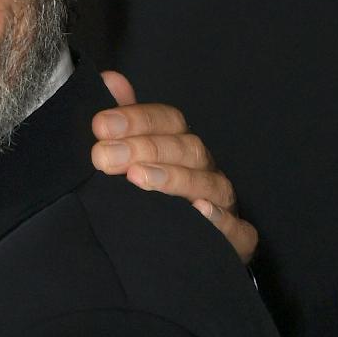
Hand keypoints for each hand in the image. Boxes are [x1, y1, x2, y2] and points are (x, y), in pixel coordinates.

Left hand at [90, 70, 257, 262]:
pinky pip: (237, 230)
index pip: (167, 121)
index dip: (135, 119)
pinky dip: (221, 220)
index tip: (100, 126)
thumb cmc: (149, 198)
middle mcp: (203, 170)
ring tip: (139, 178)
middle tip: (103, 157)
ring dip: (173, 178)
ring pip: (207, 184)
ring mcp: (221, 203)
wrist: (172, 256)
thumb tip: (110, 80)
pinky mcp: (234, 239)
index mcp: (180, 147)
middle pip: (185, 149)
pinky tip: (199, 212)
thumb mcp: (130, 156)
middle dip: (144, 148)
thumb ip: (122, 120)